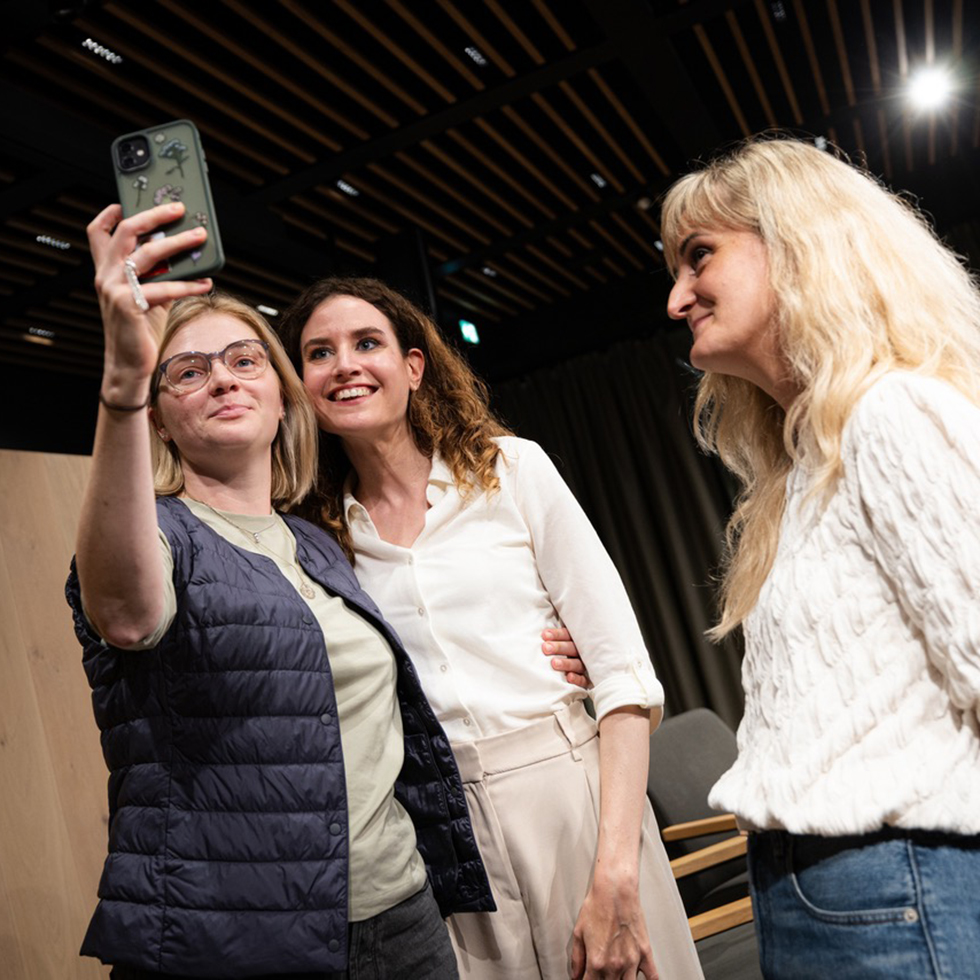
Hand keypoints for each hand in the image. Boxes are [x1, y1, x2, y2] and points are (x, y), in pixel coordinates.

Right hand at [87, 202, 211, 395]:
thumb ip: (159, 274)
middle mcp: (105, 276)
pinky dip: (188, 284)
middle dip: (155, 215)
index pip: (98, 232)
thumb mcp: (149, 296)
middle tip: (180, 209)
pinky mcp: (128, 305)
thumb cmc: (141, 330)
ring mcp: (114, 289)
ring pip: (147, 254)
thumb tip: (185, 252)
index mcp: (106, 271)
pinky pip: (163, 288)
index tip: (129, 200)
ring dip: (178, 243)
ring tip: (200, 238)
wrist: (129, 365)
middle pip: (127, 232)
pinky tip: (206, 283)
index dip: (110, 214)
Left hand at [543, 627, 591, 688]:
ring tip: (554, 663)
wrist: (606, 667)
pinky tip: (569, 677)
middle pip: (571, 648)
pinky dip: (577, 679)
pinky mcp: (590, 680)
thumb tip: (543, 632)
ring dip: (566, 663)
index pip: (567, 635)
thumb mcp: (570, 640)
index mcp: (578, 640)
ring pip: (577, 664)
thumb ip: (560, 636)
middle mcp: (583, 652)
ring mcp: (587, 666)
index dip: (557, 635)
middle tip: (546, 648)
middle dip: (558, 647)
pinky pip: (584, 680)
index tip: (545, 635)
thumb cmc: (575, 651)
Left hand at [570, 874, 657, 979]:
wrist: (615, 890)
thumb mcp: (578, 932)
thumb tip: (575, 975)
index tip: (586, 979)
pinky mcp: (645, 953)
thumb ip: (577, 958)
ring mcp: (632, 961)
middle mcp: (615, 965)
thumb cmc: (597, 906)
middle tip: (600, 975)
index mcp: (596, 962)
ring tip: (617, 977)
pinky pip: (653, 977)